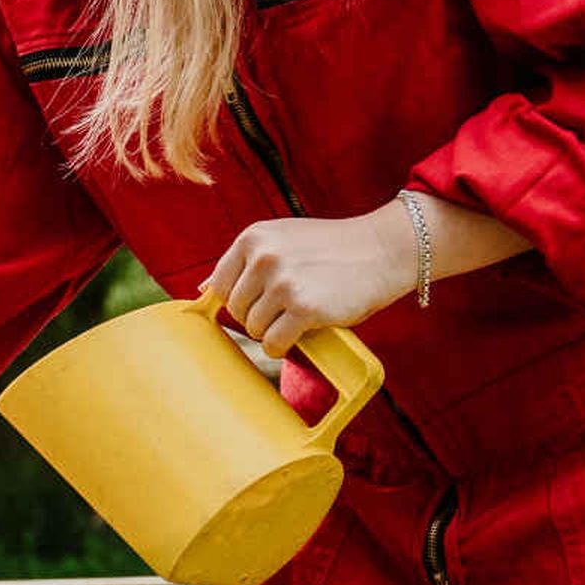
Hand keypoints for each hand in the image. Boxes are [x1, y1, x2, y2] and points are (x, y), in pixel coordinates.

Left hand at [203, 207, 418, 353]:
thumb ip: (245, 262)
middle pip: (235, 310)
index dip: (239, 300)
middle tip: (287, 308)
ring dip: (273, 331)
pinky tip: (301, 334)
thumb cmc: (331, 249)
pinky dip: (284, 346)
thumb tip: (202, 290)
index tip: (262, 301)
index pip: (219, 285)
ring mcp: (283, 283)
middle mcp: (263, 257)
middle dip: (257, 316)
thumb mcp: (282, 240)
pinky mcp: (304, 308)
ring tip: (299, 315)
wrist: (382, 250)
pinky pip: (274, 343)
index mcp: (253, 238)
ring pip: (253, 329)